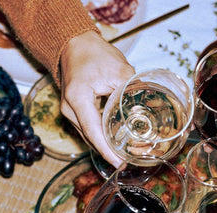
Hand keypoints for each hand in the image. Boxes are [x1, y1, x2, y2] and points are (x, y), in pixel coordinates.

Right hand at [59, 31, 134, 167]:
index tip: (118, 163)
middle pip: (90, 137)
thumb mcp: (118, 68)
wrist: (74, 44)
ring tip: (121, 157)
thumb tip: (148, 106)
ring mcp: (68, 111)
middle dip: (107, 152)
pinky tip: (112, 143)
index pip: (93, 131)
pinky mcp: (73, 111)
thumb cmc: (94, 53)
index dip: (107, 150)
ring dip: (104, 146)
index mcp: (78, 97)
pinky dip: (99, 137)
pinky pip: (87, 129)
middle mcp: (69, 108)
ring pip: (88, 135)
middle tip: (125, 163)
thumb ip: (132, 88)